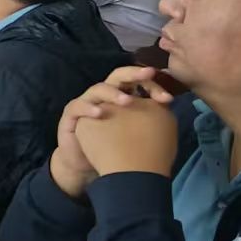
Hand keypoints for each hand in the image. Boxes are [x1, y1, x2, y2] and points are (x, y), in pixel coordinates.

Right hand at [50, 66, 176, 197]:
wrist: (89, 167)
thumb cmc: (116, 150)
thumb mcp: (138, 133)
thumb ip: (150, 118)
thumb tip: (169, 107)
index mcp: (123, 98)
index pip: (138, 83)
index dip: (153, 86)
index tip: (167, 99)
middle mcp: (105, 97)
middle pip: (118, 77)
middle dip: (134, 74)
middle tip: (149, 74)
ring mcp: (87, 103)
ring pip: (98, 89)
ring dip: (113, 93)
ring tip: (127, 101)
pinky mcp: (71, 114)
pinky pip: (78, 106)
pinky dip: (89, 108)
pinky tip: (100, 113)